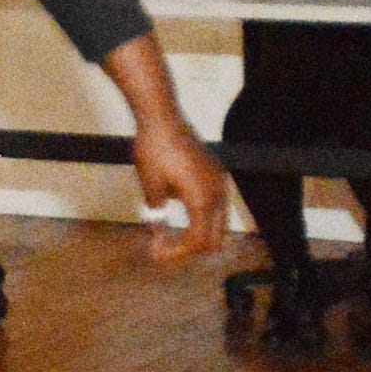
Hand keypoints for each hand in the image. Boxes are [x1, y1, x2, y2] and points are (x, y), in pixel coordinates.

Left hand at [132, 115, 227, 261]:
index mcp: (202, 200)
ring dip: (197, 236)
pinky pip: (216, 206)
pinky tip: (180, 215)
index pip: (197, 242)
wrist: (162, 116)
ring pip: (218, 224)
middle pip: (214, 240)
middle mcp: (218, 193)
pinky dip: (201, 218)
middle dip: (189, 250)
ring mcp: (220, 182)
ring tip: (169, 238)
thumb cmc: (154, 150)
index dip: (176, 255)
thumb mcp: (151, 188)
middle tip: (163, 251)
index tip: (155, 255)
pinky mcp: (216, 173)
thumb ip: (157, 217)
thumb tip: (158, 237)